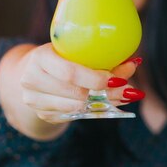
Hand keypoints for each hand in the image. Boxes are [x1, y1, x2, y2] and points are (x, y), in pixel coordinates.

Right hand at [19, 43, 142, 122]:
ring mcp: (34, 100)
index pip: (69, 73)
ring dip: (105, 104)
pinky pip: (74, 116)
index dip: (95, 78)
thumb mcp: (73, 50)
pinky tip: (109, 105)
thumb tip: (134, 64)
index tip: (118, 79)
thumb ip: (100, 58)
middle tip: (130, 91)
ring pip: (76, 108)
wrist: (31, 71)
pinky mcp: (43, 114)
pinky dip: (95, 112)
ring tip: (124, 97)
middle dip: (107, 93)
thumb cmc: (59, 56)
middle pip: (76, 93)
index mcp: (40, 58)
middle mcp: (32, 80)